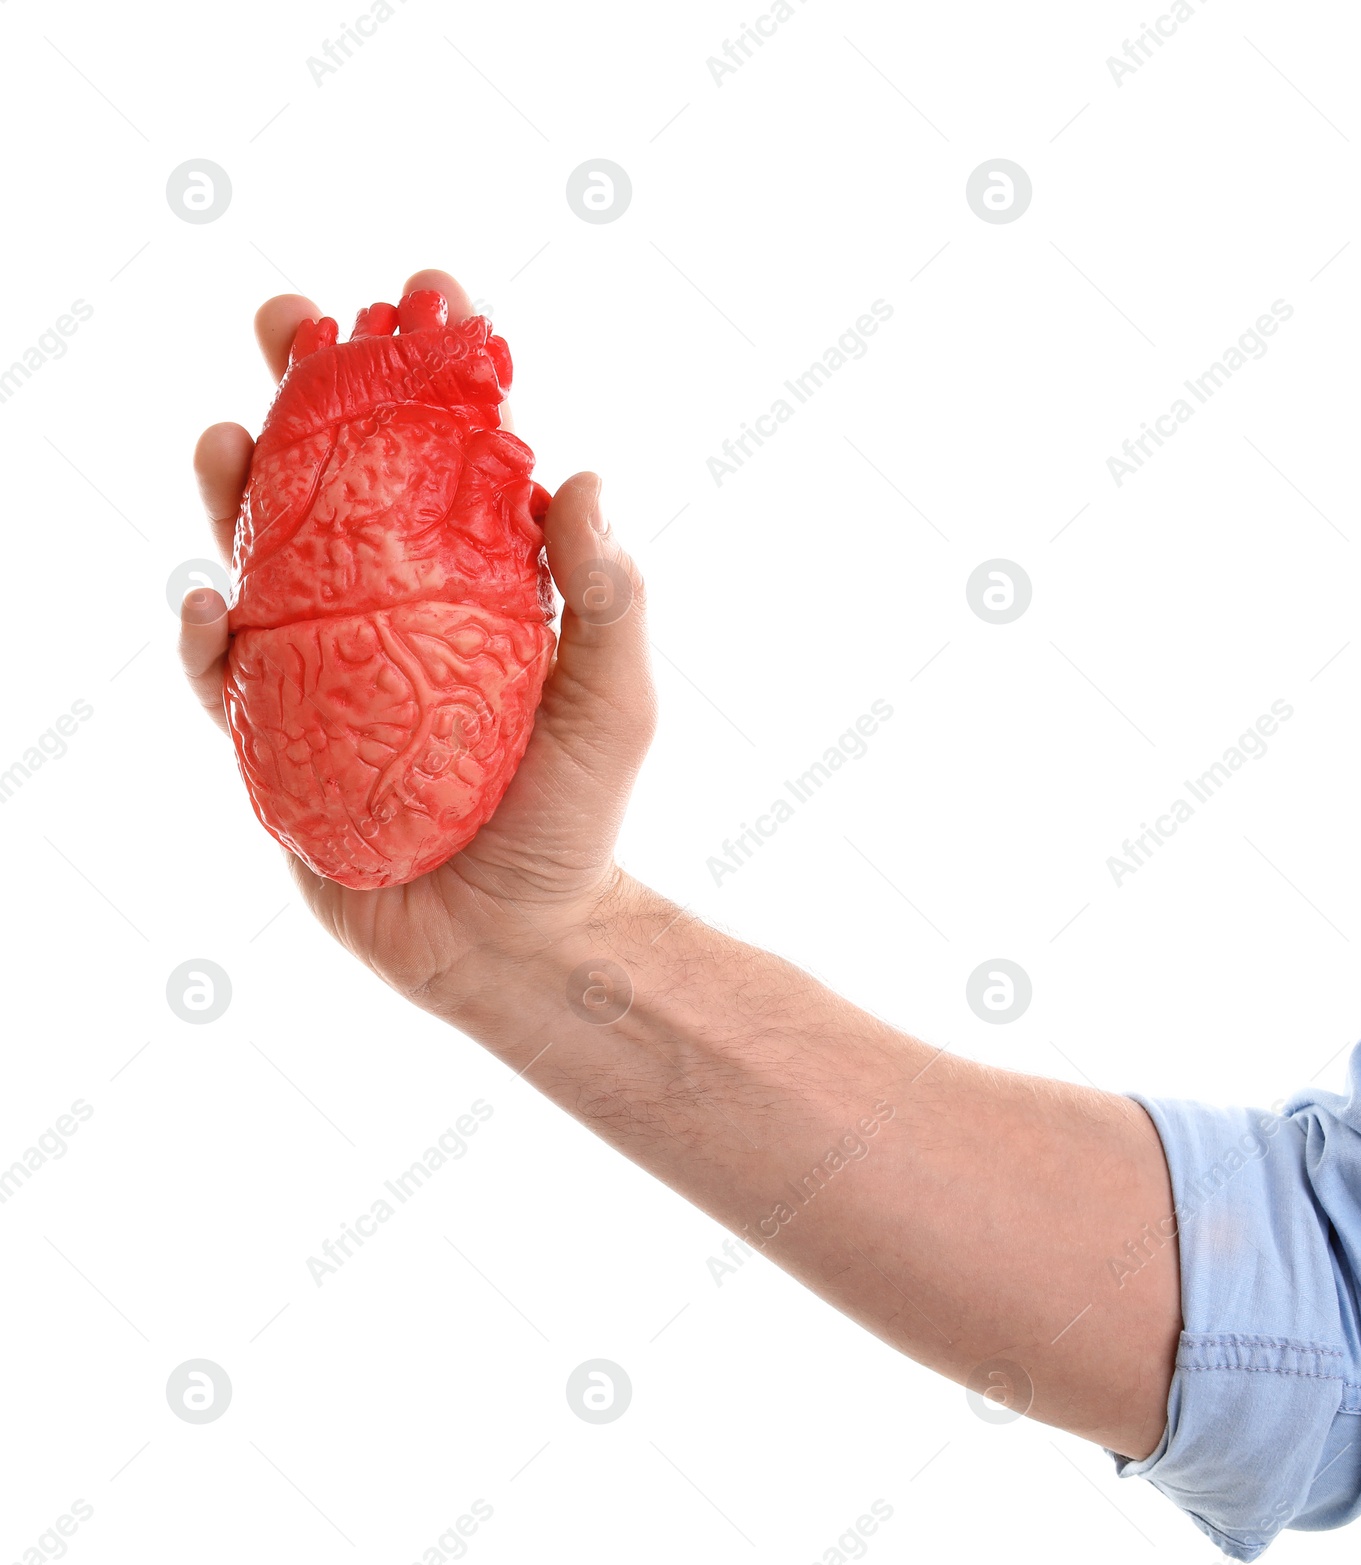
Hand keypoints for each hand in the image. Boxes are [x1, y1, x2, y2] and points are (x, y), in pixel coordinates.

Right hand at [179, 268, 655, 1004]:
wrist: (518, 940)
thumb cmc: (574, 818)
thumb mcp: (616, 704)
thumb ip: (610, 598)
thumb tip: (585, 476)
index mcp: (473, 583)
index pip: (447, 457)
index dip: (430, 371)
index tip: (428, 292)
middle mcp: (392, 608)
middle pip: (336, 480)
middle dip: (308, 392)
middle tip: (289, 323)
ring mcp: (326, 669)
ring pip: (263, 557)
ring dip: (237, 491)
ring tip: (228, 437)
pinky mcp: (278, 742)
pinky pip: (228, 681)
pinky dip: (210, 640)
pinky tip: (210, 607)